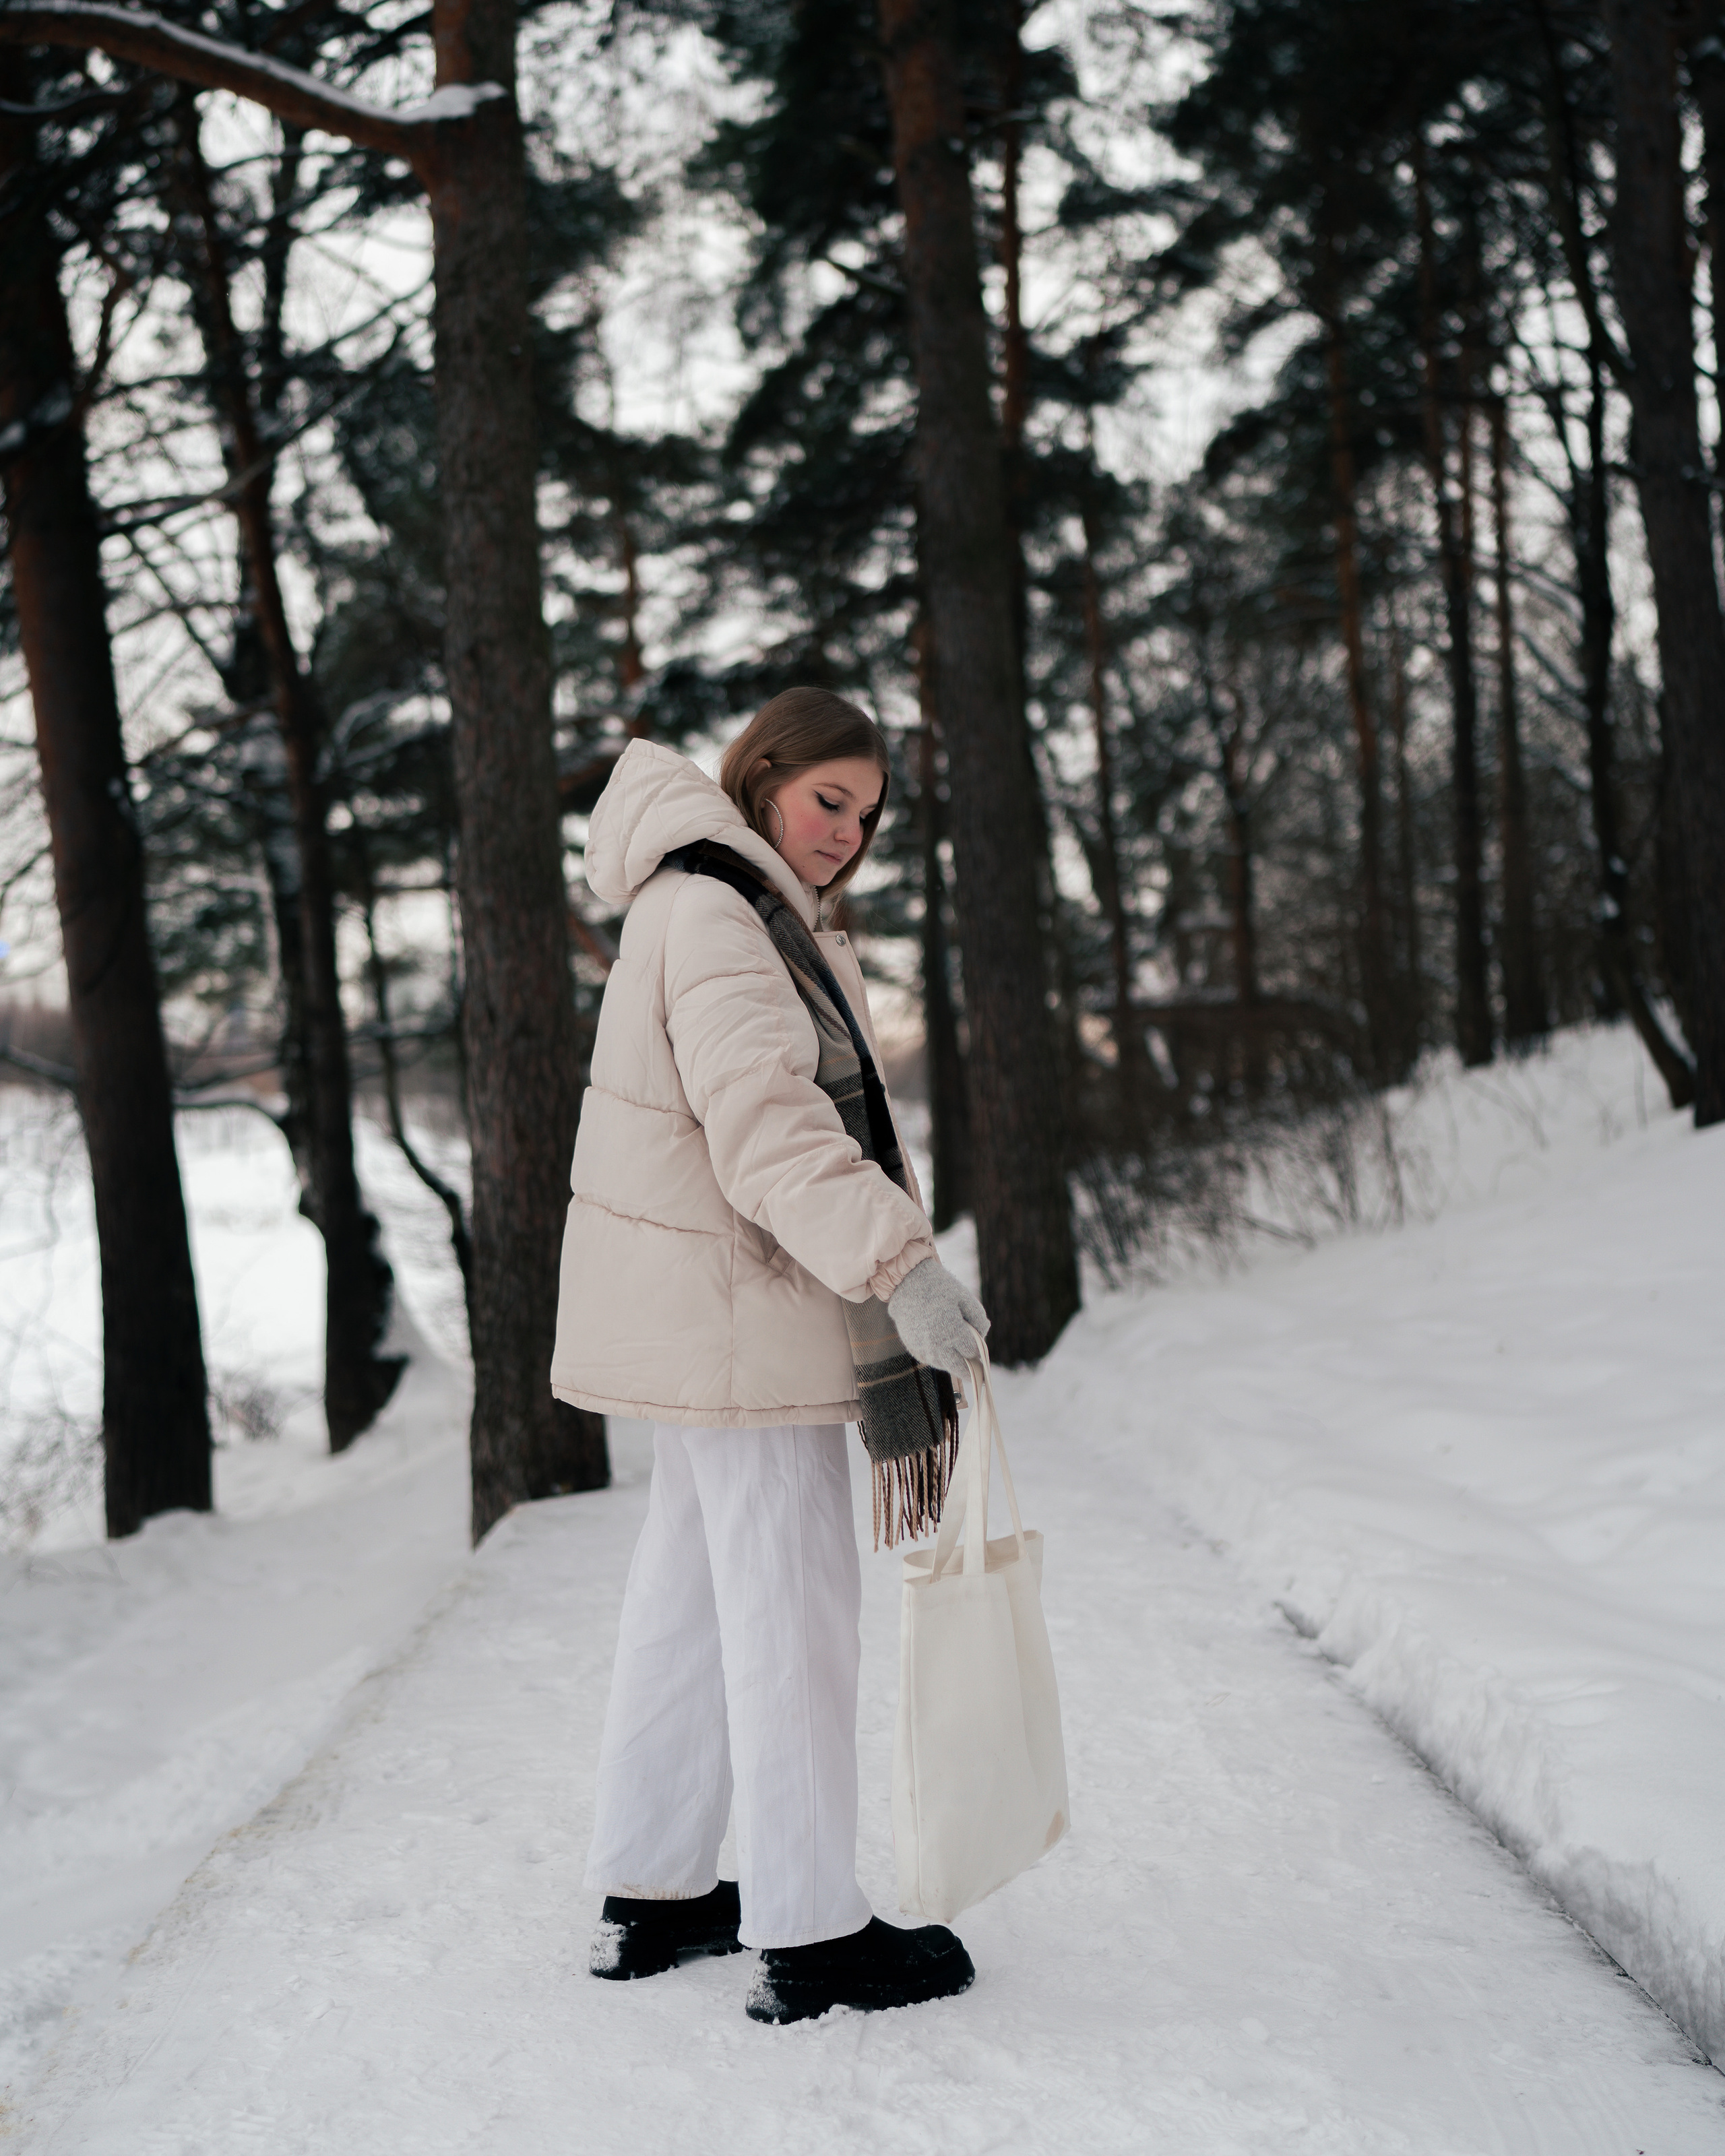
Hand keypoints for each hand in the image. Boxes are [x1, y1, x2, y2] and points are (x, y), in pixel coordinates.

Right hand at [887, 1257, 989, 1377]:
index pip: (972, 1353)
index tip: (981, 1350)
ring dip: (952, 1361)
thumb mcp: (965, 1297)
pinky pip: (929, 1359)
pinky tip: (939, 1342)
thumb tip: (982, 1336)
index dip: (978, 1351)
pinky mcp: (912, 1348)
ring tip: (955, 1348)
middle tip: (975, 1364)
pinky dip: (937, 1355)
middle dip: (969, 1367)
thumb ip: (979, 1319)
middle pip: (959, 1368)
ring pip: (944, 1365)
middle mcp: (937, 1345)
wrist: (906, 1282)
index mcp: (952, 1332)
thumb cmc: (939, 1287)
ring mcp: (923, 1349)